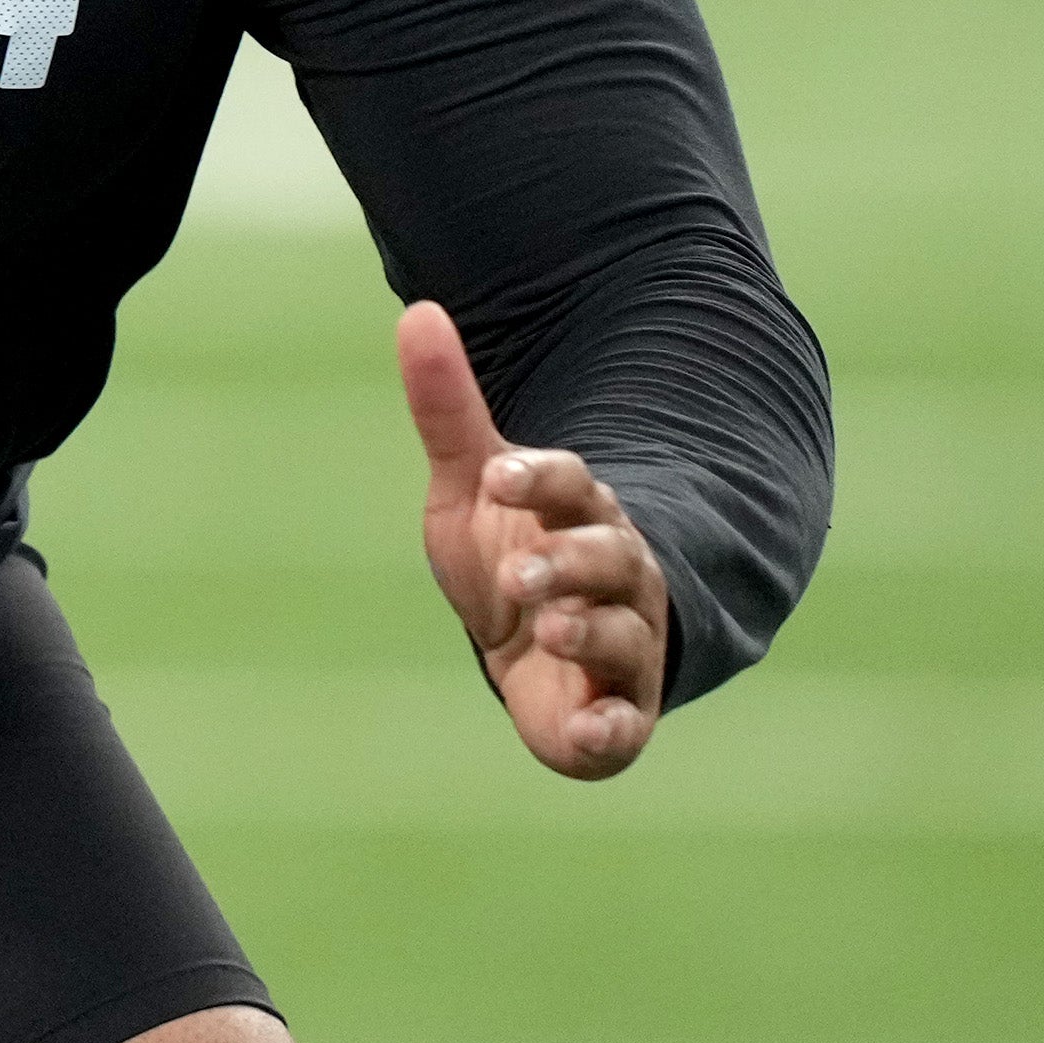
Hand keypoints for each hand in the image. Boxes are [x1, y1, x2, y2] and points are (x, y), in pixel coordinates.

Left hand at [402, 299, 667, 779]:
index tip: (498, 472)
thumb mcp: (470, 488)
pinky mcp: (619, 713)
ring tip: (547, 629)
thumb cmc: (507, 554)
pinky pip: (626, 723)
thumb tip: (417, 312)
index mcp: (579, 513)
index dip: (540, 478)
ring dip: (589, 631)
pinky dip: (609, 728)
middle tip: (516, 574)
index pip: (572, 485)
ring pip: (623, 633)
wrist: (537, 653)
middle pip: (609, 557)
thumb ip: (447, 409)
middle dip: (568, 563)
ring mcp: (625, 644)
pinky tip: (583, 730)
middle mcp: (617, 574)